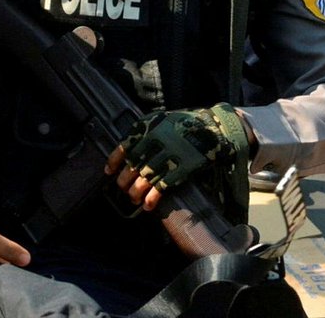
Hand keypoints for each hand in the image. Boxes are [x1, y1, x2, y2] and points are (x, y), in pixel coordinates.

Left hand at [106, 104, 246, 210]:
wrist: (215, 126)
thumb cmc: (186, 122)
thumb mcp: (162, 119)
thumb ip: (146, 132)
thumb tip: (129, 150)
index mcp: (149, 127)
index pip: (124, 146)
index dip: (114, 161)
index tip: (109, 171)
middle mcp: (156, 141)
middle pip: (132, 166)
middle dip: (124, 180)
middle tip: (122, 188)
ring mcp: (169, 155)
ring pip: (145, 178)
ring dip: (136, 192)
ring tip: (133, 199)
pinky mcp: (183, 168)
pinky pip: (162, 186)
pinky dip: (152, 198)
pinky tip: (148, 205)